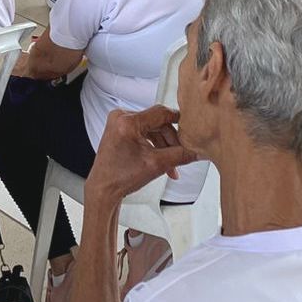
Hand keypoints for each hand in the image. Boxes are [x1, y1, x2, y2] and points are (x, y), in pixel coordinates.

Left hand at [85, 106, 199, 202]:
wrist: (104, 189)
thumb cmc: (121, 178)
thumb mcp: (156, 165)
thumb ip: (180, 155)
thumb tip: (198, 151)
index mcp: (127, 122)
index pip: (161, 113)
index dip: (179, 120)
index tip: (191, 127)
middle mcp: (121, 117)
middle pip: (157, 122)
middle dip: (171, 141)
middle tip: (181, 155)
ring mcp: (119, 123)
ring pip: (152, 129)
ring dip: (164, 146)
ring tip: (171, 165)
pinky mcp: (120, 130)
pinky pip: (144, 132)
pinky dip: (154, 145)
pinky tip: (162, 160)